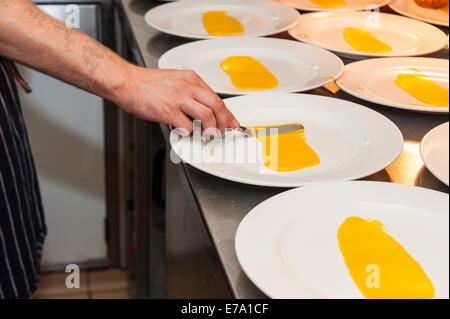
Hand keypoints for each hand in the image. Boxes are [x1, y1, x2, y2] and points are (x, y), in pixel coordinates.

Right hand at [114, 65, 239, 132]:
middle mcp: (188, 87)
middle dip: (224, 122)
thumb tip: (203, 108)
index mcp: (191, 79)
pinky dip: (189, 133)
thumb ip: (190, 92)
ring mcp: (179, 99)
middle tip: (222, 132)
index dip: (227, 113)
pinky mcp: (168, 111)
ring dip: (211, 130)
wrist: (126, 82)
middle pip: (217, 106)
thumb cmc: (147, 83)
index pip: (217, 97)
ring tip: (208, 135)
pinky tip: (185, 132)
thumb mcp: (175, 80)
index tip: (232, 122)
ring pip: (207, 116)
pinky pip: (187, 126)